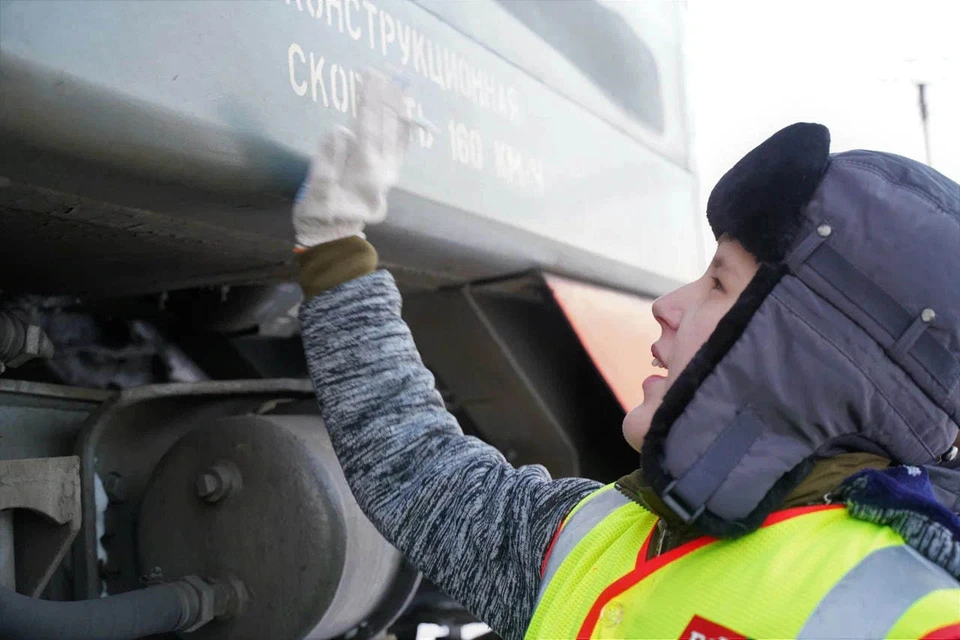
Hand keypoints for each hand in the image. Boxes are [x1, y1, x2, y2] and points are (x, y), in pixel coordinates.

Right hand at [293, 71, 410, 248]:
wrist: (333, 242)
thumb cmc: (319, 216)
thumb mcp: (316, 189)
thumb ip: (328, 159)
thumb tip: (340, 131)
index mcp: (364, 171)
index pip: (368, 127)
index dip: (368, 100)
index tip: (367, 76)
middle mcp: (382, 172)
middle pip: (386, 128)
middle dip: (384, 99)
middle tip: (384, 72)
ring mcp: (387, 177)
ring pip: (397, 138)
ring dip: (397, 112)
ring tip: (399, 87)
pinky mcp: (384, 180)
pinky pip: (399, 152)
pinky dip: (403, 132)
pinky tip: (405, 119)